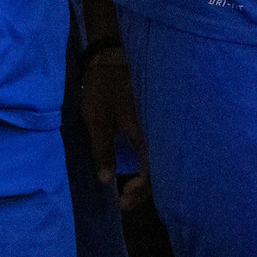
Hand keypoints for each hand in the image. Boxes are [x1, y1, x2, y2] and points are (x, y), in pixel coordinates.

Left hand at [81, 50, 149, 211]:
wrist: (110, 54)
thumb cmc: (103, 86)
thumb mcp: (97, 119)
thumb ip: (103, 150)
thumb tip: (106, 180)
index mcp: (145, 131)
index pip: (152, 170)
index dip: (141, 189)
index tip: (123, 197)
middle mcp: (156, 130)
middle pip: (159, 168)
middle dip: (144, 190)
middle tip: (124, 202)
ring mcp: (154, 123)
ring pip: (158, 158)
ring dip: (146, 177)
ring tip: (128, 190)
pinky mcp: (149, 118)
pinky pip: (154, 147)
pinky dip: (146, 163)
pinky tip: (134, 168)